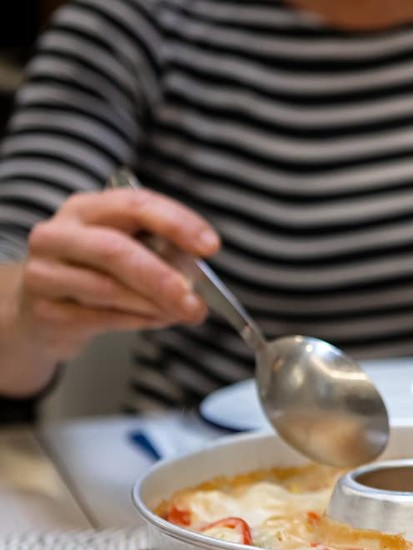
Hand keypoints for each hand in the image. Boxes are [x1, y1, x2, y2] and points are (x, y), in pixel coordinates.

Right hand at [13, 186, 218, 362]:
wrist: (41, 310)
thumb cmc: (94, 274)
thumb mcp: (124, 252)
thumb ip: (159, 255)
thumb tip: (198, 276)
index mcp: (86, 209)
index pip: (135, 204)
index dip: (176, 223)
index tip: (210, 246)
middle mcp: (59, 235)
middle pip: (115, 249)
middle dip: (163, 277)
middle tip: (196, 301)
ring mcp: (46, 273)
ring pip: (108, 288)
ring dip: (155, 305)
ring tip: (184, 313)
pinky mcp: (46, 312)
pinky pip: (101, 318)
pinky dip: (138, 321)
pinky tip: (158, 320)